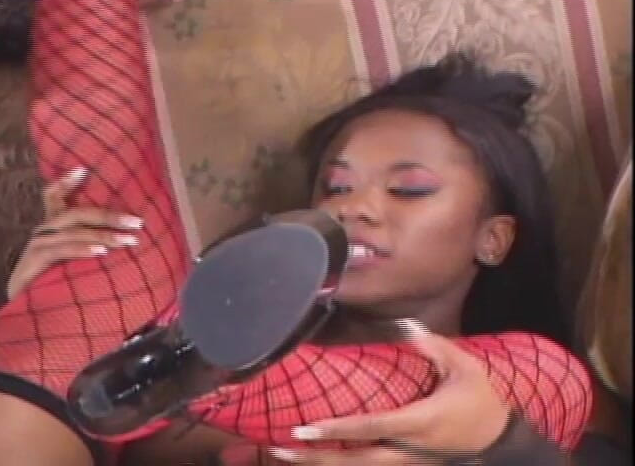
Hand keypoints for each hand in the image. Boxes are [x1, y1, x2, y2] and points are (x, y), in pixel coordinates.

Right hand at [6, 167, 144, 299]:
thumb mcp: (77, 266)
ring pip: (71, 232)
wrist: (30, 320)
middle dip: (108, 216)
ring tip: (127, 240)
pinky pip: (59, 251)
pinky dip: (81, 249)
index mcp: (53, 230)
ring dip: (103, 235)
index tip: (83, 169)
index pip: (53, 197)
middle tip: (136, 222)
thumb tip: (128, 242)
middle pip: (75, 214)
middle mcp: (43, 234)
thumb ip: (94, 250)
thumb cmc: (56, 290)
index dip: (65, 182)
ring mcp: (36, 247)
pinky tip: (100, 252)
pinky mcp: (31, 264)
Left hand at [265, 319, 510, 464]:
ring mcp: (407, 463)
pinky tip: (318, 460)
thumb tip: (407, 328)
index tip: (306, 427)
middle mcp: (408, 449)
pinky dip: (342, 465)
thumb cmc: (480, 399)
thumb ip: (435, 346)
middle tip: (281, 448)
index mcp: (420, 421)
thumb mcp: (465, 367)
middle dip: (318, 458)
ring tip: (287, 456)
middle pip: (357, 462)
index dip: (339, 430)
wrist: (499, 438)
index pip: (372, 427)